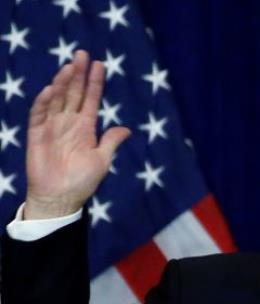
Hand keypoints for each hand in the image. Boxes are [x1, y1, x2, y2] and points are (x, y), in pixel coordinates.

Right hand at [24, 50, 129, 218]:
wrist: (60, 198)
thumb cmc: (82, 181)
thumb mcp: (102, 160)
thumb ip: (111, 142)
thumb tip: (127, 129)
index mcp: (86, 127)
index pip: (90, 99)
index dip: (94, 82)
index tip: (99, 64)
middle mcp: (68, 123)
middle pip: (73, 93)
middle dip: (78, 74)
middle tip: (82, 54)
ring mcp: (52, 127)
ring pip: (57, 99)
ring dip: (62, 83)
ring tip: (69, 68)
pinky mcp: (36, 134)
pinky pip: (39, 115)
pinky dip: (44, 102)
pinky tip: (50, 90)